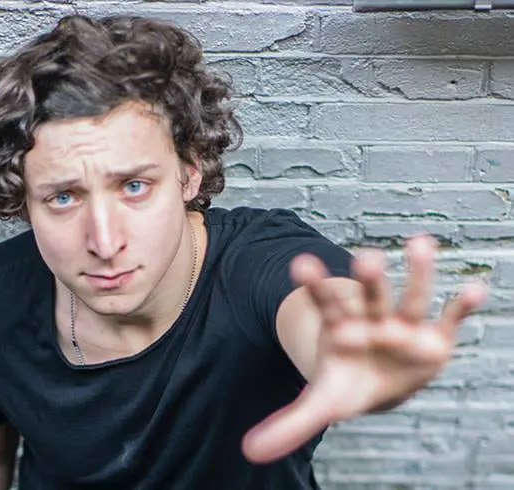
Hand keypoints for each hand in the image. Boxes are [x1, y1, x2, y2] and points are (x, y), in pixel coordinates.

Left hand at [241, 235, 487, 463]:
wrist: (377, 384)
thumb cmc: (346, 384)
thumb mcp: (322, 403)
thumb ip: (290, 423)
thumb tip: (249, 452)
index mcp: (342, 329)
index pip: (324, 304)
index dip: (314, 286)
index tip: (300, 263)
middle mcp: (373, 321)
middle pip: (370, 296)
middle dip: (368, 280)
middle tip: (365, 257)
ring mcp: (404, 326)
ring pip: (411, 297)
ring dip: (417, 273)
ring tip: (420, 243)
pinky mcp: (433, 338)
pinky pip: (449, 318)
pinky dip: (462, 305)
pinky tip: (476, 289)